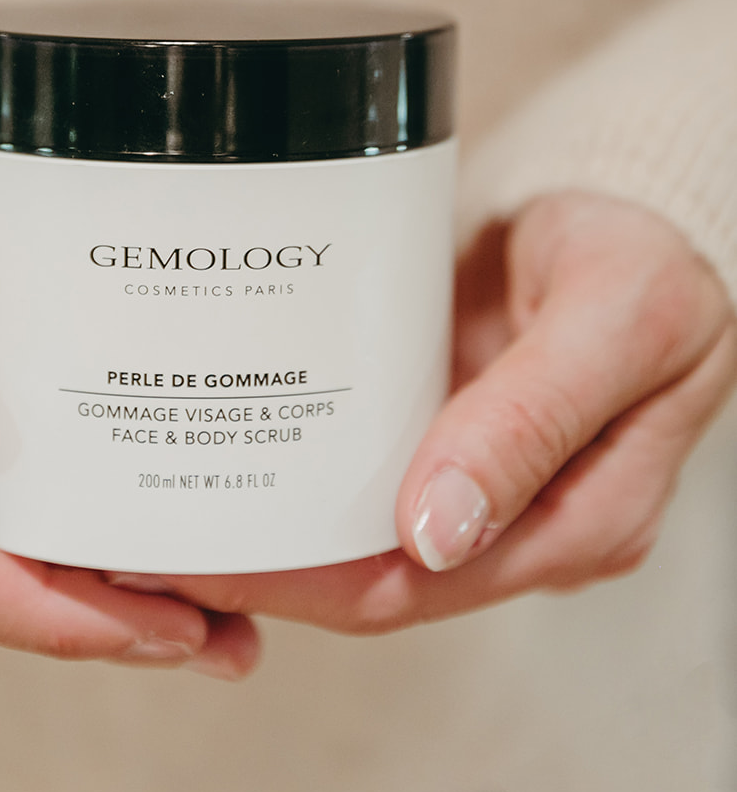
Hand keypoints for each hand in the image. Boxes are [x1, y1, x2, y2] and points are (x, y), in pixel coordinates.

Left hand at [106, 193, 736, 632]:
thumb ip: (533, 419)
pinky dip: (291, 462)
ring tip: (161, 493)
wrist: (632, 204)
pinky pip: (354, 463)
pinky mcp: (438, 424)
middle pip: (367, 576)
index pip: (411, 587)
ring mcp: (474, 474)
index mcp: (577, 519)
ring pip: (351, 530)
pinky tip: (227, 437)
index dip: (300, 585)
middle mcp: (517, 517)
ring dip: (265, 522)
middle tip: (147, 533)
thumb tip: (436, 531)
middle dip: (258, 565)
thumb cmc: (644, 257)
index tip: (205, 558)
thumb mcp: (615, 318)